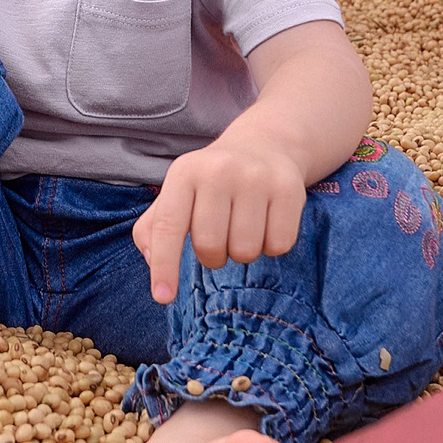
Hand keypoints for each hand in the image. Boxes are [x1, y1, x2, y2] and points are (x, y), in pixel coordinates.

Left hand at [131, 136, 307, 303]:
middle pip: (210, 246)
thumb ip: (155, 227)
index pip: (168, 226)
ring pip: (245, 251)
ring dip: (242, 253)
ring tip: (242, 229)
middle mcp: (219, 171)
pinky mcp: (290, 189)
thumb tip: (153, 261)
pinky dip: (271, 246)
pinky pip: (278, 245)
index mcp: (185, 172)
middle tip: (219, 241)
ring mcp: (257, 178)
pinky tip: (267, 224)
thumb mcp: (178, 192)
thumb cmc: (212, 182)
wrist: (265, 144)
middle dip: (212, 257)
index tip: (162, 297)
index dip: (164, 266)